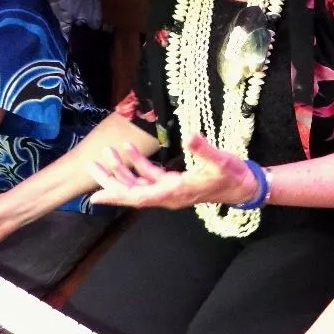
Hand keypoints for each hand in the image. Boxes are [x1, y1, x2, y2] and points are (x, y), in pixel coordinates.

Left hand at [85, 136, 258, 209]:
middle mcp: (168, 194)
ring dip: (121, 170)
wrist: (242, 186)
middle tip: (91, 165)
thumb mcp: (220, 161)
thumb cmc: (232, 175)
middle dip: (110, 180)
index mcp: (175, 192)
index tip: (95, 197)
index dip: (116, 196)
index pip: (140, 197)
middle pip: (132, 191)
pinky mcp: (173, 183)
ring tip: (105, 153)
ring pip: (138, 184)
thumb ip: (204, 150)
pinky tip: (129, 149)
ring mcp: (169, 189)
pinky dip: (138, 164)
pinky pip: (149, 177)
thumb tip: (190, 135)